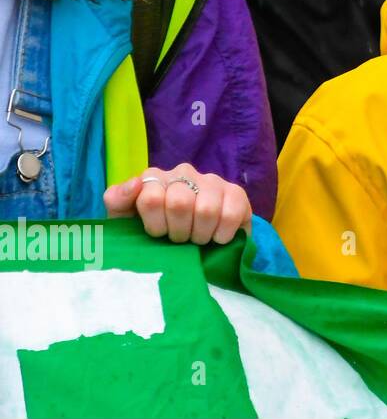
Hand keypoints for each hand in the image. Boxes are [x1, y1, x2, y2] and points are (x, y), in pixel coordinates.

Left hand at [104, 163, 252, 244]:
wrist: (192, 245)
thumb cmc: (156, 233)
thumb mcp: (126, 221)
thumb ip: (118, 201)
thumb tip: (136, 184)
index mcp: (155, 178)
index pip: (151, 198)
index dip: (156, 226)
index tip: (158, 234)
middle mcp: (184, 173)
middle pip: (179, 203)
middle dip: (179, 232)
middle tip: (180, 239)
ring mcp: (212, 181)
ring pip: (206, 210)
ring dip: (200, 235)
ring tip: (198, 239)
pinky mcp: (236, 193)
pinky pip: (231, 214)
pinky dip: (222, 234)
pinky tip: (217, 238)